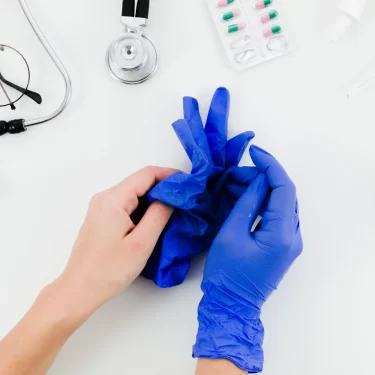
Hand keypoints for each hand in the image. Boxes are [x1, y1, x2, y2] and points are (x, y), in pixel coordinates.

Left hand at [57, 166, 175, 318]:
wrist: (79, 290)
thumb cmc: (110, 269)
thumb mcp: (141, 242)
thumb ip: (159, 214)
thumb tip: (172, 195)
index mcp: (113, 199)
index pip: (146, 174)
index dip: (169, 175)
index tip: (188, 183)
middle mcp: (105, 197)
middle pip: (139, 182)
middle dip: (163, 187)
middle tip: (185, 199)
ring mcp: (101, 208)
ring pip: (134, 194)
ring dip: (154, 199)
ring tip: (175, 210)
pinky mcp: (102, 219)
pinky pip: (127, 205)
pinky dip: (143, 208)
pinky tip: (155, 220)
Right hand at [193, 145, 302, 372]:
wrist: (231, 305)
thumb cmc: (227, 273)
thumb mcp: (231, 234)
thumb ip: (247, 204)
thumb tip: (257, 180)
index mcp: (282, 235)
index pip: (283, 188)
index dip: (270, 166)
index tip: (254, 152)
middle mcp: (293, 236)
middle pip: (283, 194)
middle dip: (260, 178)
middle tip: (234, 174)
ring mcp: (290, 241)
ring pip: (280, 204)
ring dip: (259, 190)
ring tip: (234, 184)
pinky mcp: (282, 244)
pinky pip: (275, 215)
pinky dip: (261, 203)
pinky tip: (242, 197)